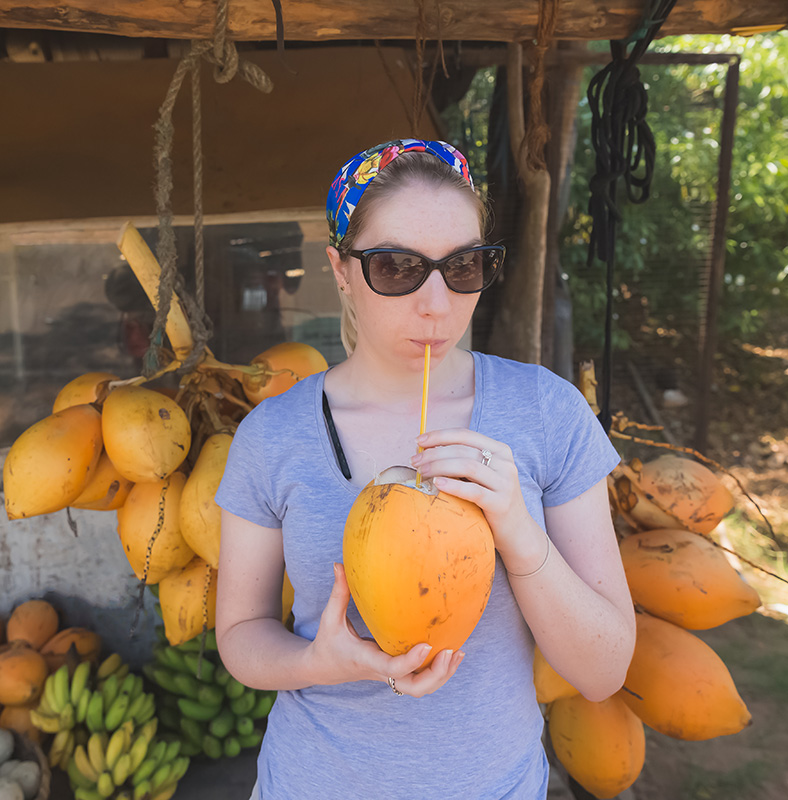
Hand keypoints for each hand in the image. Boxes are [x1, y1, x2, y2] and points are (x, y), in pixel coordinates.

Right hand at [305, 563, 464, 696]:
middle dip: (434, 675)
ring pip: (420, 688)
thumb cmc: (328, 641)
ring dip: (441, 676)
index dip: (410, 661)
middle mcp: (381, 672)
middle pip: (413, 687)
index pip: (391, 669)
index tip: (427, 645)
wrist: (324, 669)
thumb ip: (339, 592)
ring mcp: (390, 677)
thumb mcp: (330, 618)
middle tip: (449, 652)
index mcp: (366, 660)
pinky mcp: (396, 675)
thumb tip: (339, 564)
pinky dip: (439, 672)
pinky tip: (453, 654)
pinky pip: (421, 680)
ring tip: (457, 653)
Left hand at [410, 428, 544, 563]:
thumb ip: (461, 461)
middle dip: (434, 453)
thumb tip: (425, 451)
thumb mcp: (481, 476)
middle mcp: (505, 463)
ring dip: (439, 466)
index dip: (440, 435)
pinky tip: (438, 484)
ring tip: (421, 472)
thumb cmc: (491, 500)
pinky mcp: (501, 503)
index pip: (466, 435)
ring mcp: (505, 483)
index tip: (418, 441)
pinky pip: (474, 491)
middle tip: (414, 460)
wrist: (516, 531)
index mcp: (500, 450)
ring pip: (467, 466)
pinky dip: (454, 485)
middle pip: (463, 450)